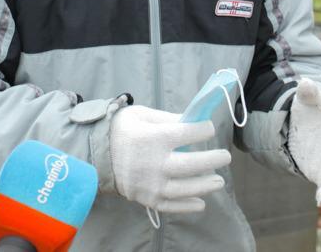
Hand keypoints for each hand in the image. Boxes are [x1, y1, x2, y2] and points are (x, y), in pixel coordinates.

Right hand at [109, 105, 230, 213]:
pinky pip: (170, 206)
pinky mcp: (146, 198)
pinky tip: (201, 203)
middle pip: (190, 164)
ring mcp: (150, 184)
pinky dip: (187, 206)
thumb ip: (169, 118)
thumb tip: (193, 121)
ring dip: (205, 185)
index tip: (208, 129)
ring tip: (218, 181)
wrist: (95, 154)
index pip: (187, 134)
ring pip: (184, 188)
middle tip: (225, 156)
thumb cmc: (122, 129)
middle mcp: (154, 163)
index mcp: (154, 138)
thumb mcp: (143, 115)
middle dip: (212, 160)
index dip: (203, 130)